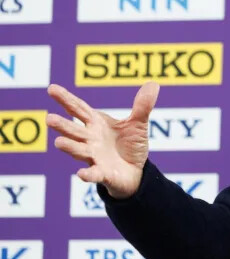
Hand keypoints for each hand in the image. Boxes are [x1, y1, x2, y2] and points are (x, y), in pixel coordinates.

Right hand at [46, 82, 159, 199]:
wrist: (136, 172)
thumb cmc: (130, 146)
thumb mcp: (138, 124)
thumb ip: (142, 106)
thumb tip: (153, 84)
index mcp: (96, 124)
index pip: (79, 109)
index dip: (66, 99)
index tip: (51, 88)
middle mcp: (90, 140)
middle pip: (74, 131)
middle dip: (63, 126)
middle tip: (49, 118)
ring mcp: (94, 157)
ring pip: (79, 151)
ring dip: (70, 147)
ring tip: (59, 142)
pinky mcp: (103, 174)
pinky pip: (94, 174)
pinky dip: (88, 174)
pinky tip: (82, 173)